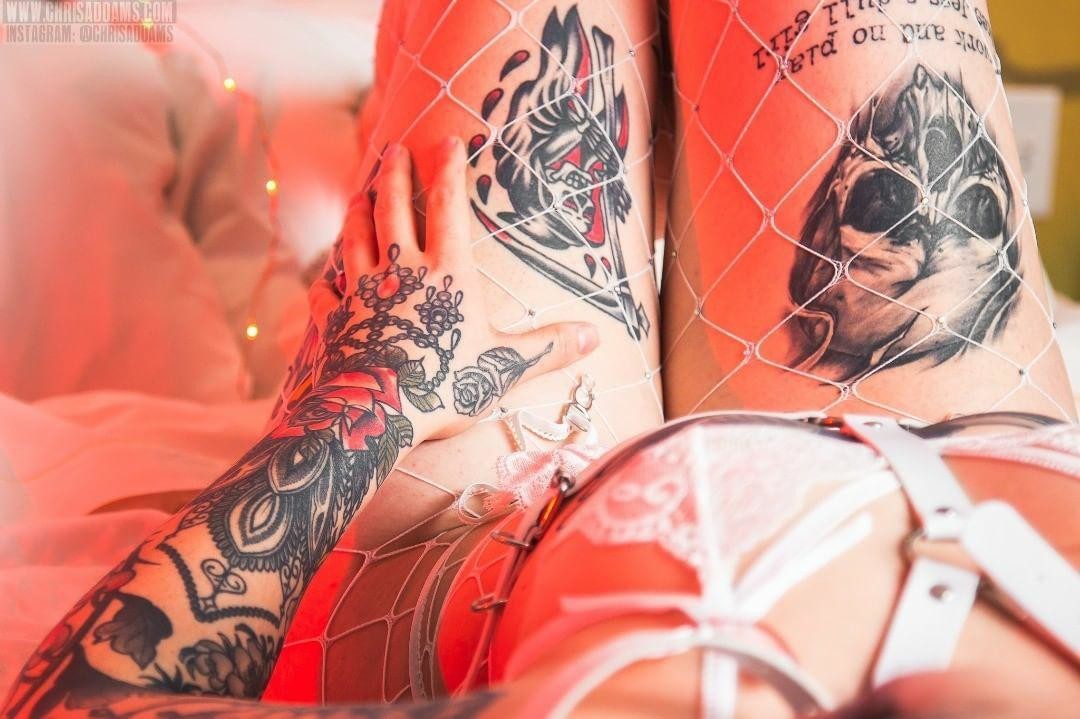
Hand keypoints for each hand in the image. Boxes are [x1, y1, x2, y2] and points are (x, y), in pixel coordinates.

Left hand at [274, 138, 599, 469]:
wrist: (378, 412)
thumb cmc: (446, 384)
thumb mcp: (505, 365)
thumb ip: (548, 346)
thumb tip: (596, 337)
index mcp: (447, 272)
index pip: (448, 205)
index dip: (449, 169)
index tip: (449, 140)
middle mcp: (401, 270)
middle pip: (392, 208)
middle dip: (395, 174)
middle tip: (394, 149)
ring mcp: (362, 292)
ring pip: (355, 237)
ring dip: (358, 211)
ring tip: (360, 193)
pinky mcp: (334, 319)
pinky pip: (326, 290)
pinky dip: (327, 278)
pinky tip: (327, 274)